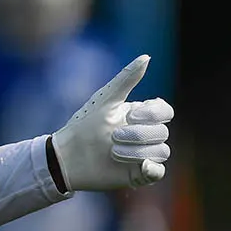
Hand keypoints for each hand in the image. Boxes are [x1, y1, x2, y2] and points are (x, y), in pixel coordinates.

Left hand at [50, 55, 172, 190]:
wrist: (65, 156)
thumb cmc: (83, 126)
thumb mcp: (105, 100)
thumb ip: (126, 79)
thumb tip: (146, 57)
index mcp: (139, 116)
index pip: (165, 111)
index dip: (155, 113)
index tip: (132, 114)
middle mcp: (144, 135)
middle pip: (163, 132)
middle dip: (139, 134)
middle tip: (113, 136)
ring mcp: (142, 154)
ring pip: (162, 151)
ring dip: (138, 151)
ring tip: (112, 151)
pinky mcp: (137, 173)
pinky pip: (158, 172)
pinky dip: (153, 169)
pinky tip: (140, 166)